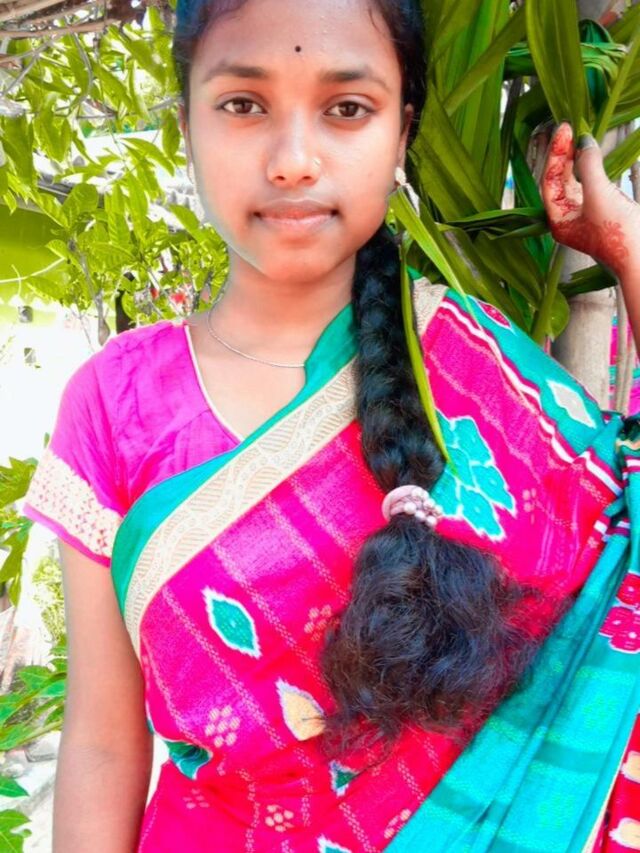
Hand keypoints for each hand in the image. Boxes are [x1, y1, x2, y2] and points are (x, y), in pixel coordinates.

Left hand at [541, 122, 639, 278]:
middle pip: (560, 180)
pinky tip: (593, 155)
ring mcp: (587, 216)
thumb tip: (583, 141)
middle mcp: (569, 219)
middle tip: (568, 128)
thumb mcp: (600, 196)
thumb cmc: (619, 234)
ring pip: (576, 182)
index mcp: (559, 220)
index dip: (556, 154)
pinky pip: (593, 186)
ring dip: (577, 160)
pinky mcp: (605, 213)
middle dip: (564, 155)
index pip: (550, 181)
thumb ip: (589, 166)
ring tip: (579, 137)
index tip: (564, 130)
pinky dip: (592, 170)